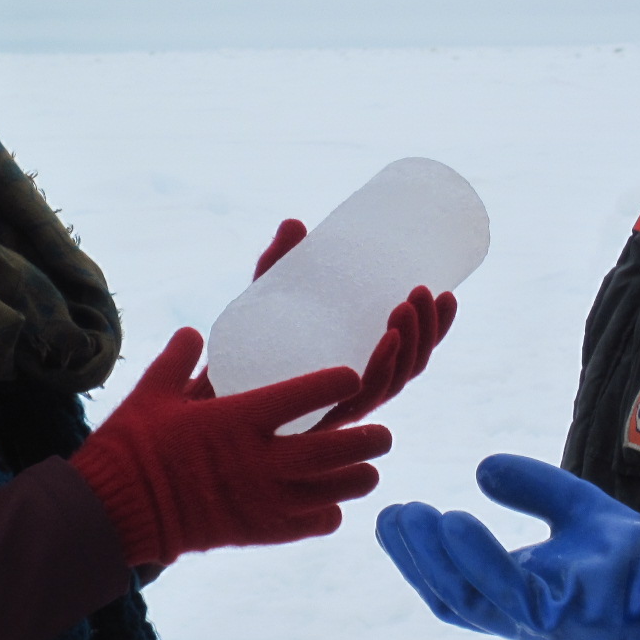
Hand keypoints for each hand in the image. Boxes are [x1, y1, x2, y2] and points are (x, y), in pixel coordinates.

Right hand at [73, 328, 392, 566]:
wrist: (115, 512)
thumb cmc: (132, 446)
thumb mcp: (153, 393)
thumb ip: (180, 360)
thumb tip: (193, 333)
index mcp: (240, 418)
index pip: (307, 394)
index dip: (338, 383)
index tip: (353, 375)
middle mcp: (261, 459)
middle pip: (336, 448)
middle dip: (368, 440)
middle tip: (383, 434)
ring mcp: (263, 499)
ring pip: (333, 491)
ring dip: (356, 478)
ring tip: (368, 470)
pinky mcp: (257, 531)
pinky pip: (309, 525)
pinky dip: (326, 514)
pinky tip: (331, 507)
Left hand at [191, 219, 459, 423]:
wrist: (192, 398)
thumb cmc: (235, 353)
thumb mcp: (262, 304)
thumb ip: (278, 267)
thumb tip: (295, 223)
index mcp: (355, 370)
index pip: (410, 355)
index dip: (437, 329)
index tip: (447, 292)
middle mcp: (349, 393)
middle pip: (407, 368)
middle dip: (427, 331)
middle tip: (421, 290)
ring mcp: (332, 408)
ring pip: (389, 384)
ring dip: (409, 344)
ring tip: (406, 304)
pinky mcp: (312, 415)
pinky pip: (355, 399)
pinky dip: (377, 369)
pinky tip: (387, 343)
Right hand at [376, 454, 639, 639]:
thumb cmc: (632, 553)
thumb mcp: (572, 504)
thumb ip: (531, 487)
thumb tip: (481, 469)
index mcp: (517, 596)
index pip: (454, 588)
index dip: (418, 559)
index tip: (394, 516)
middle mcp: (523, 617)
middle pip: (451, 599)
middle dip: (415, 559)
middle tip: (391, 513)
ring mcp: (542, 623)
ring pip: (469, 600)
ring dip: (434, 558)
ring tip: (413, 515)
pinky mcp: (566, 618)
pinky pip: (509, 593)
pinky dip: (477, 559)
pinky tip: (456, 521)